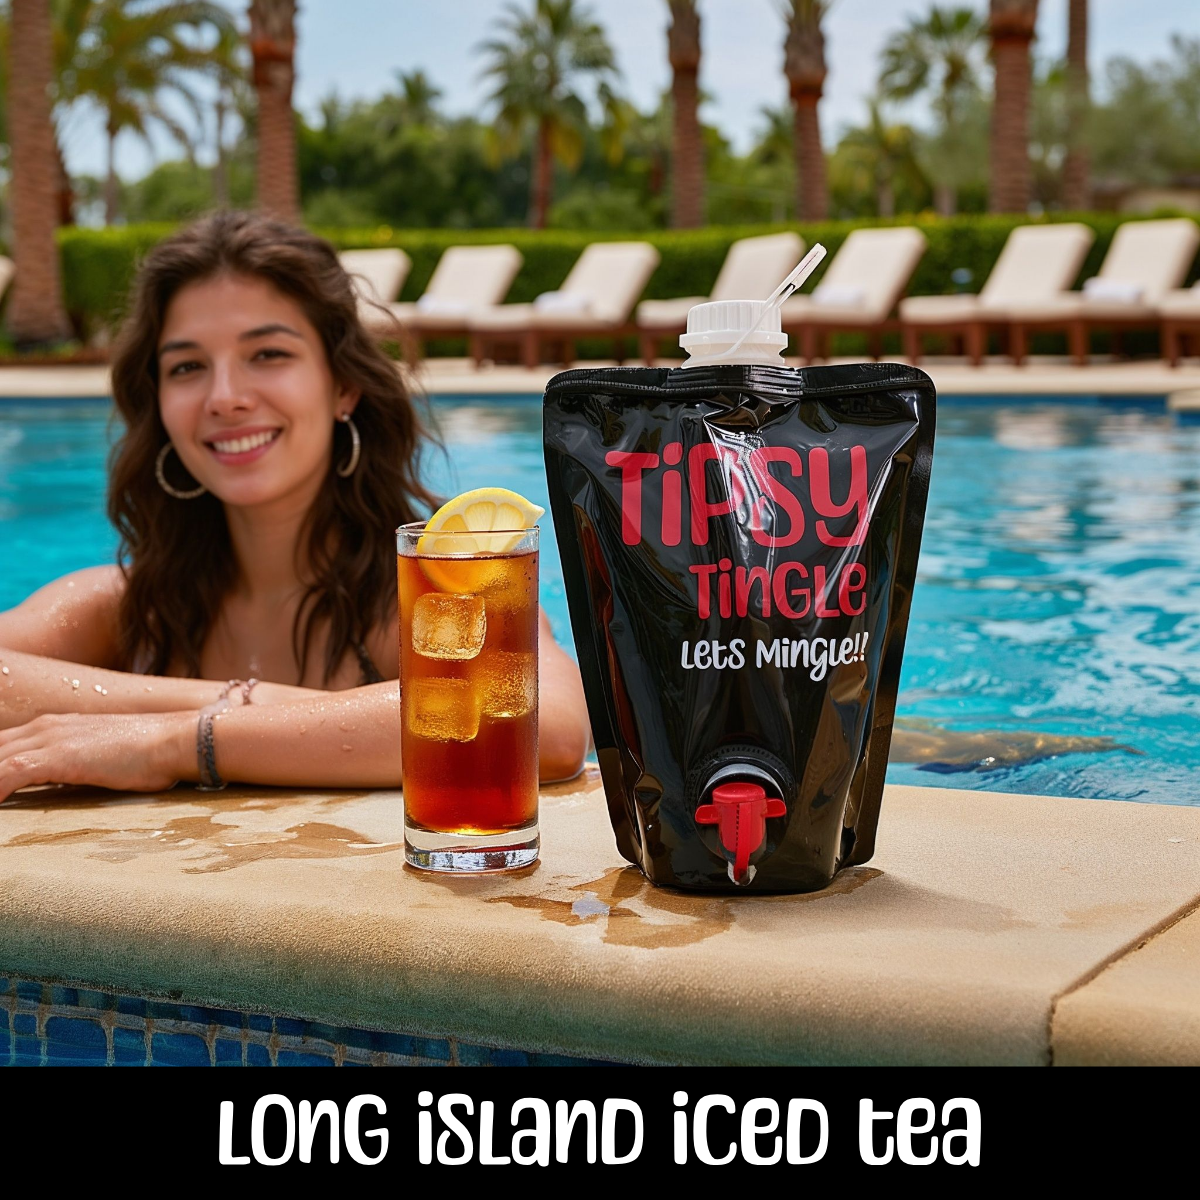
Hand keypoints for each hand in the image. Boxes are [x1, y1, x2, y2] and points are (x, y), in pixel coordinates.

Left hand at [0, 711, 194, 801]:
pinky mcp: (58, 756)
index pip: (4, 745)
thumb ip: (75, 763)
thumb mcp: (100, 754)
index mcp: (54, 726)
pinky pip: (9, 772)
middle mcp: (46, 727)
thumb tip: (64, 784)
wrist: (173, 740)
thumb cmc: (148, 753)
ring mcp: (50, 739)